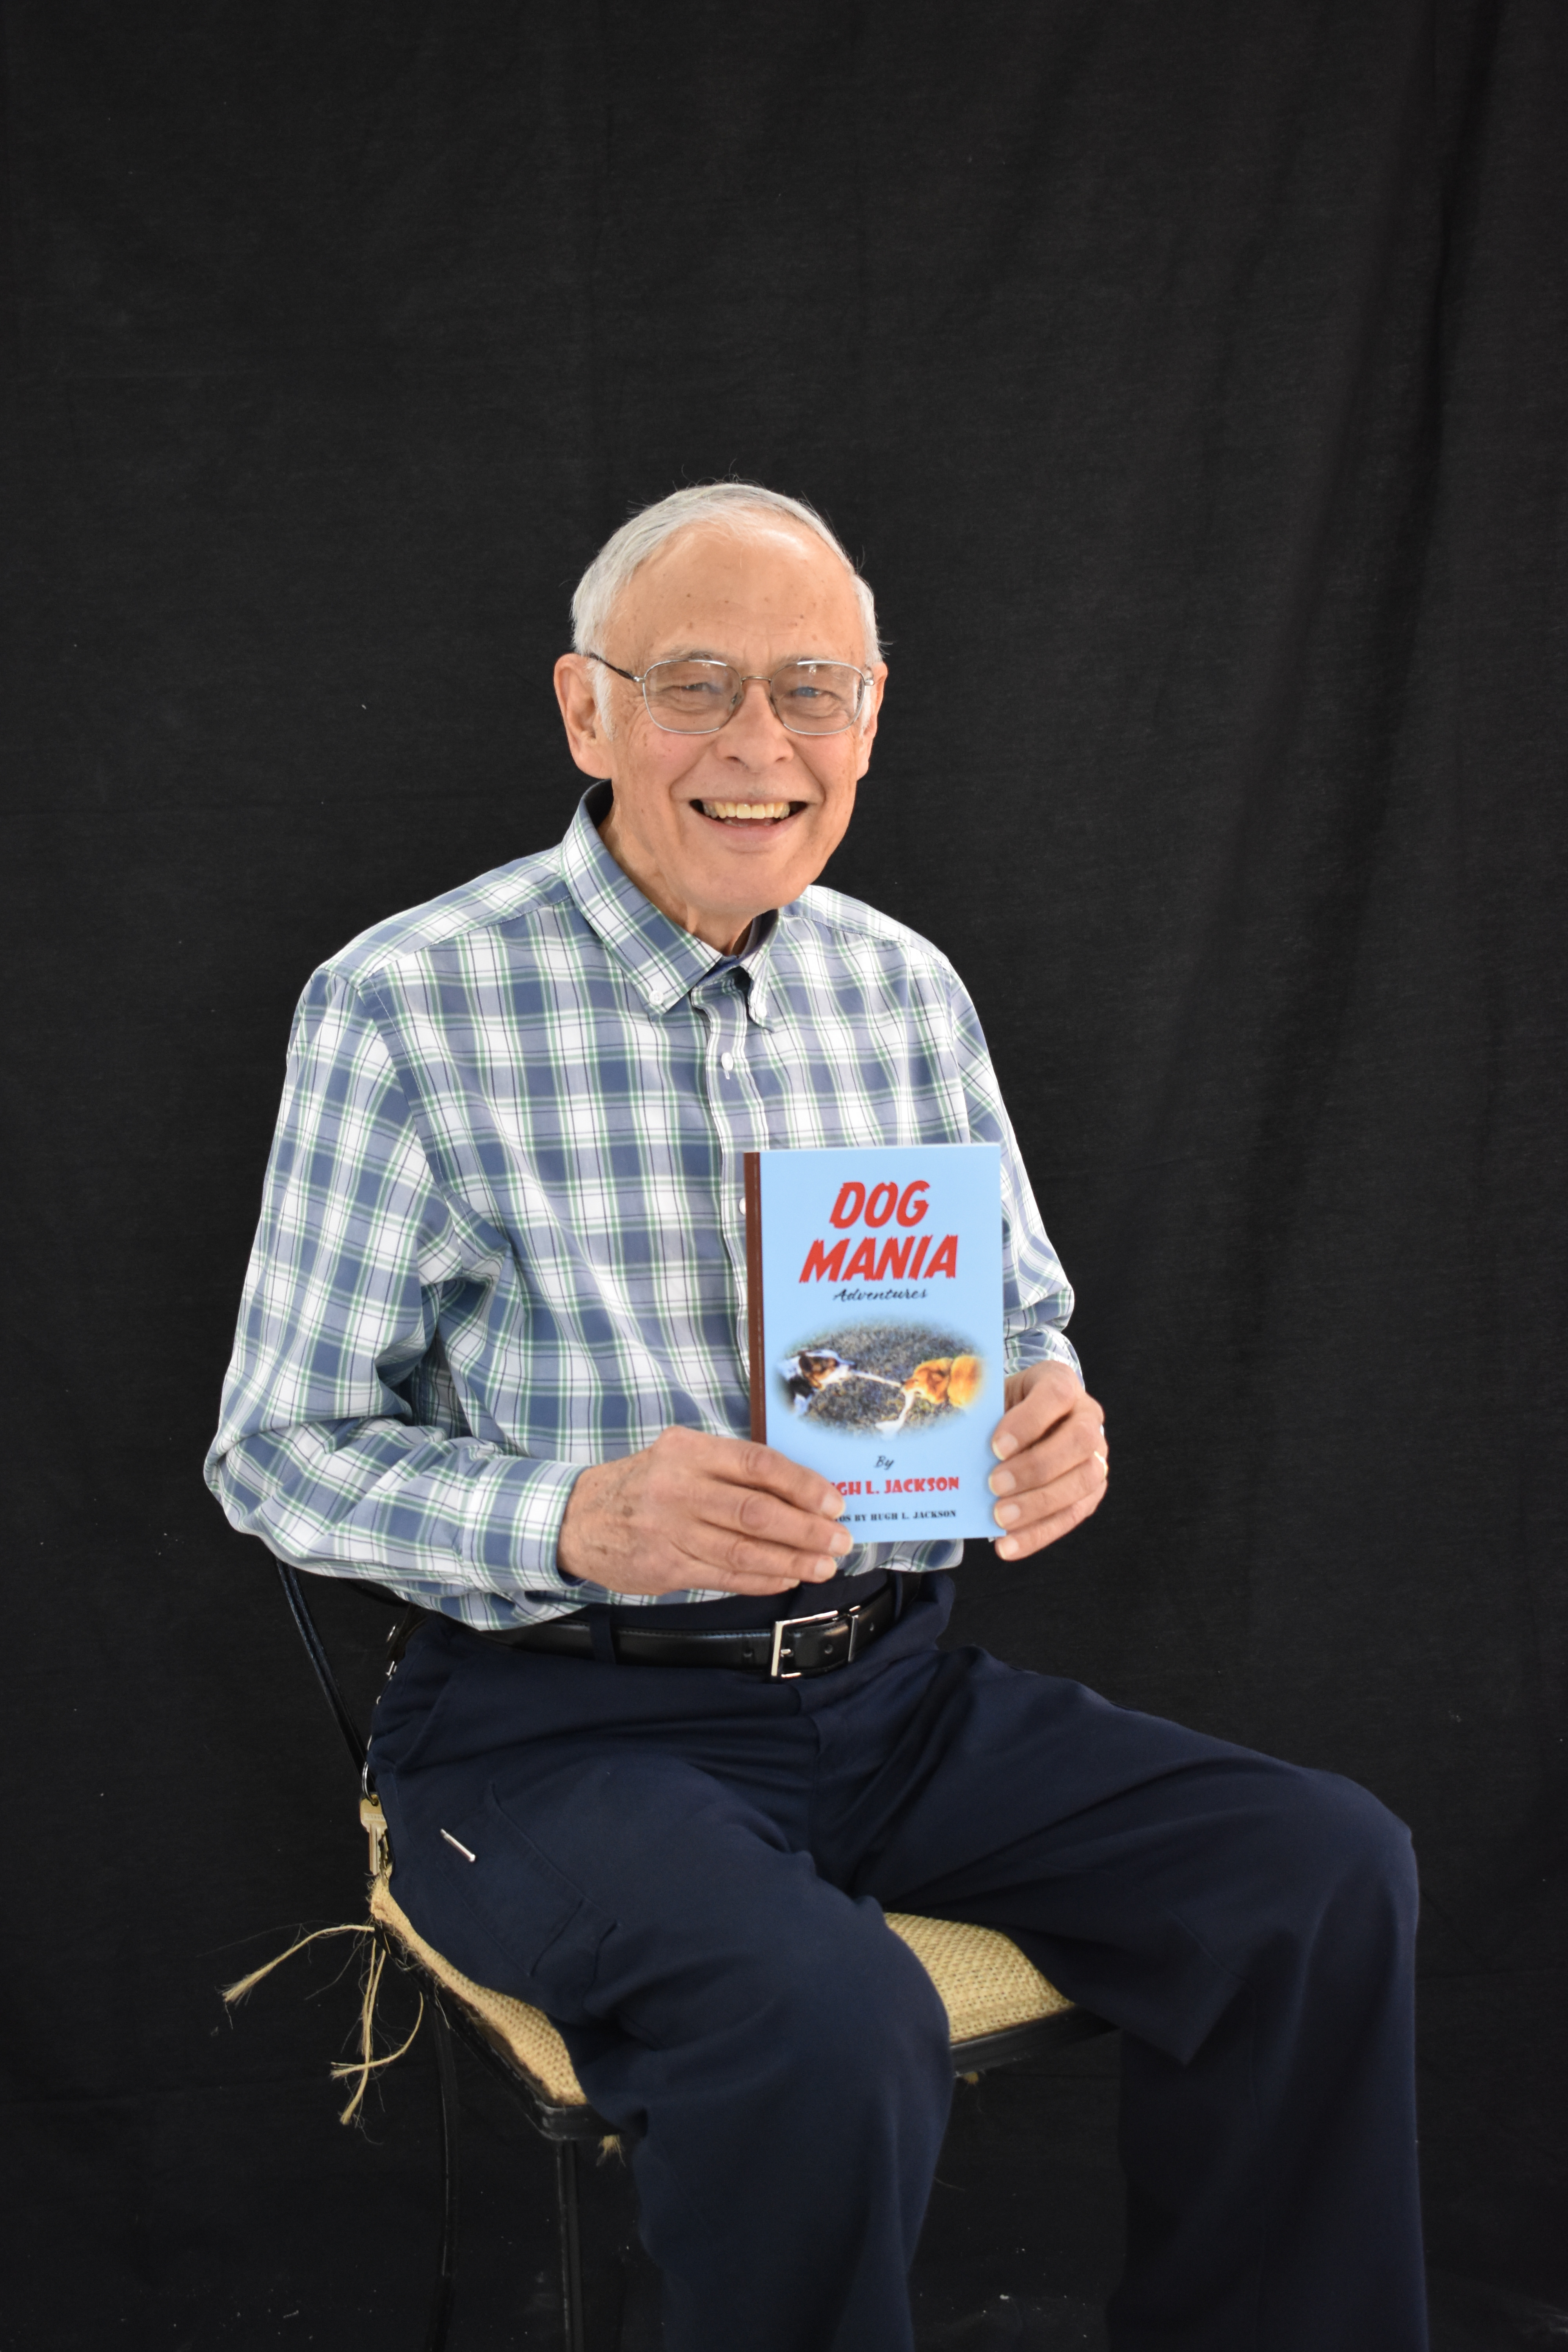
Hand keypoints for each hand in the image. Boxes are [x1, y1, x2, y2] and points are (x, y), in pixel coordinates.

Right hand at [557, 1425, 851, 1597]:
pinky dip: (760, 1579)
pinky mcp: (665, 1566)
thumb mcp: (680, 1457)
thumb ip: (731, 1471)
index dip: (802, 1486)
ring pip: (743, 1550)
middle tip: (839, 1541)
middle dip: (806, 1530)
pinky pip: (724, 1576)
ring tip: (823, 1566)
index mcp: (688, 1451)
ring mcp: (669, 1530)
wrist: (578, 1518)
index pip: (758, 1464)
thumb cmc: (645, 1485)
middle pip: (755, 1511)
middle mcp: (678, 1488)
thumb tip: (801, 1493)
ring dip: (791, 1561)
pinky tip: (786, 1579)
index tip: (834, 1503)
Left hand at [986, 1362, 1107, 1559]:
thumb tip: (953, 1445)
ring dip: (1039, 1503)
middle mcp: (1087, 1416)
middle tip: (994, 1485)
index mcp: (1060, 1383)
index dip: (1029, 1421)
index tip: (996, 1446)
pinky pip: (1073, 1515)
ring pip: (1084, 1480)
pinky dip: (1039, 1533)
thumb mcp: (989, 1400)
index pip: (1057, 1394)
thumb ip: (979, 1415)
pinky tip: (1008, 1544)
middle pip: (1079, 1441)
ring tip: (1000, 1518)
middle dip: (1036, 1467)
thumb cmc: (1001, 1410)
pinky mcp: (1091, 1490)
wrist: (1023, 1423)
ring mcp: (1096, 1454)